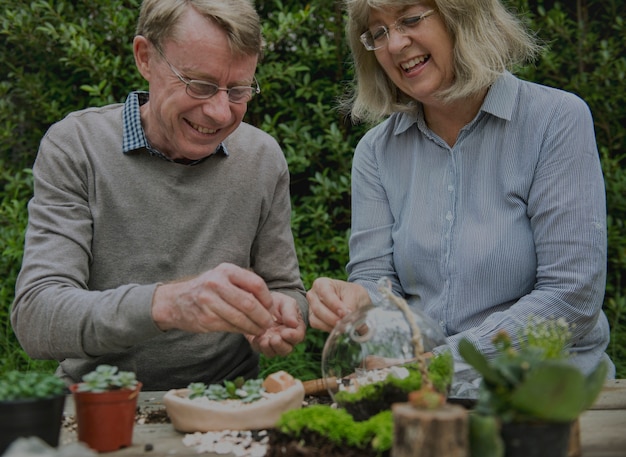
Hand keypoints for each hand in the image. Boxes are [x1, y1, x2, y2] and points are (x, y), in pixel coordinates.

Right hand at [151, 263, 275, 335]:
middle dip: (263, 317)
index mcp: (226, 270)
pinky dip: (242, 330)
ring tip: (260, 330)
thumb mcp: (223, 278)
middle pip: (249, 303)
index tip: (271, 309)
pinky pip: (230, 326)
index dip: (267, 299)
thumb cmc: (208, 289)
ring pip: (241, 318)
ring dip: (254, 327)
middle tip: (269, 324)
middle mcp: (216, 283)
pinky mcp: (205, 318)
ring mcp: (209, 301)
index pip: (256, 284)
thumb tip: (270, 304)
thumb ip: (244, 285)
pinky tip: (246, 331)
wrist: (176, 301)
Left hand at [245, 292, 305, 356]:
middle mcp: (286, 339)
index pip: (298, 336)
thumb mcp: (286, 302)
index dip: (293, 336)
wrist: (262, 301)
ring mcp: (273, 343)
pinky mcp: (260, 343)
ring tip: (264, 339)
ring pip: (273, 352)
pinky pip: (260, 349)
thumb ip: (290, 311)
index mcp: (295, 328)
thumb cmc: (278, 302)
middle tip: (274, 338)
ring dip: (269, 348)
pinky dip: (258, 345)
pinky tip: (256, 338)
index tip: (285, 332)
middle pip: (287, 349)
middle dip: (280, 346)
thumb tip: (294, 323)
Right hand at [306, 278, 369, 331]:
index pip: (325, 294)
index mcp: (321, 284)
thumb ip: (350, 306)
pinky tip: (339, 328)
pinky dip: (328, 328)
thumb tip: (348, 319)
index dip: (335, 305)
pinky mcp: (313, 318)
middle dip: (333, 318)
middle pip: (318, 308)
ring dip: (331, 325)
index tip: (345, 313)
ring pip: (316, 319)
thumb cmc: (352, 294)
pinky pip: (317, 325)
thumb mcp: (354, 296)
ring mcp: (311, 307)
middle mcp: (313, 295)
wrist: (353, 299)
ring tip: (344, 327)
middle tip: (346, 324)